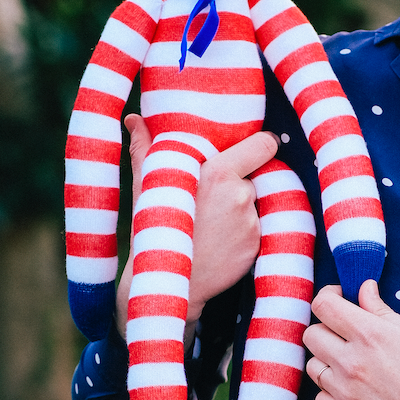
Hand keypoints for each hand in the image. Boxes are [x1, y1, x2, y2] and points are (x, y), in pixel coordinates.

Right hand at [115, 116, 278, 338]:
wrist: (166, 281)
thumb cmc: (154, 228)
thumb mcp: (148, 186)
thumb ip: (146, 148)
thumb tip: (134, 118)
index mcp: (219, 173)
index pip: (264, 145)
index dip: (263, 144)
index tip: (258, 146)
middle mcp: (241, 195)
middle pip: (257, 175)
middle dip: (242, 180)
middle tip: (218, 194)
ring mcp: (252, 222)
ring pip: (255, 202)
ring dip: (241, 207)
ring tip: (213, 221)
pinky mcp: (257, 245)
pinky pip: (257, 227)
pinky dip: (243, 231)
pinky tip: (219, 239)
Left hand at [304, 282, 399, 399]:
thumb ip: (381, 311)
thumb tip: (364, 289)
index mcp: (370, 335)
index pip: (323, 305)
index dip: (330, 296)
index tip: (340, 300)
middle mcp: (351, 361)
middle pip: (311, 334)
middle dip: (327, 328)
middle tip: (346, 333)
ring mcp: (345, 392)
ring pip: (312, 365)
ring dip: (327, 360)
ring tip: (351, 363)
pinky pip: (319, 397)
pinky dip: (331, 391)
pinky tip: (352, 388)